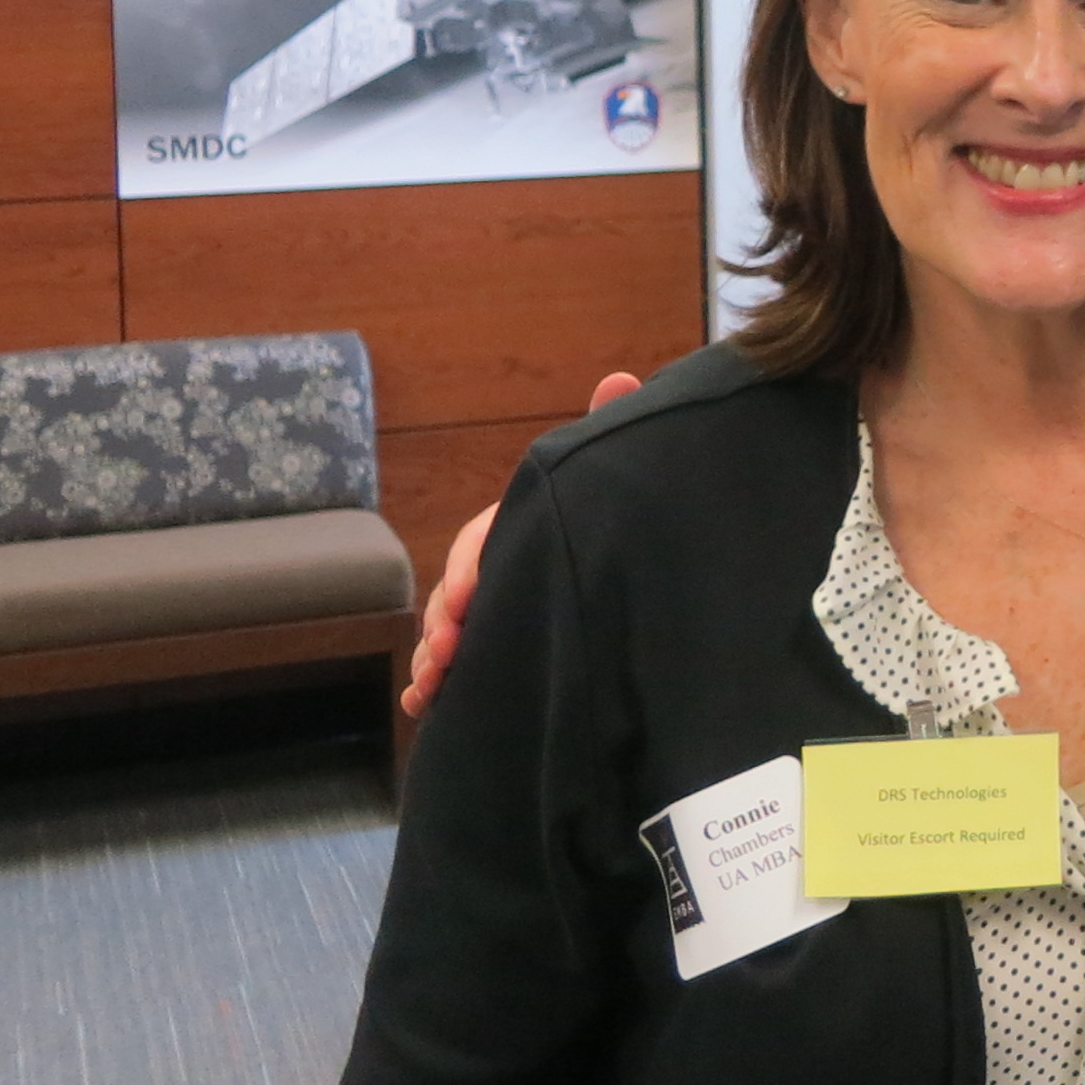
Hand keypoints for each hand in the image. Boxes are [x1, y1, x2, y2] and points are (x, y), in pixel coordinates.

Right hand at [398, 371, 644, 718]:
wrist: (657, 589)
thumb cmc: (617, 516)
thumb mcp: (612, 478)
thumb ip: (607, 433)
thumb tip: (619, 380)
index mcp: (525, 522)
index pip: (483, 536)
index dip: (473, 566)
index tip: (470, 596)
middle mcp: (507, 564)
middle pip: (458, 589)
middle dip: (446, 618)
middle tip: (450, 648)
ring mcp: (503, 607)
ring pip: (451, 628)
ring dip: (435, 654)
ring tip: (436, 682)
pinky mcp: (505, 647)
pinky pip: (460, 665)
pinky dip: (436, 683)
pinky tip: (427, 703)